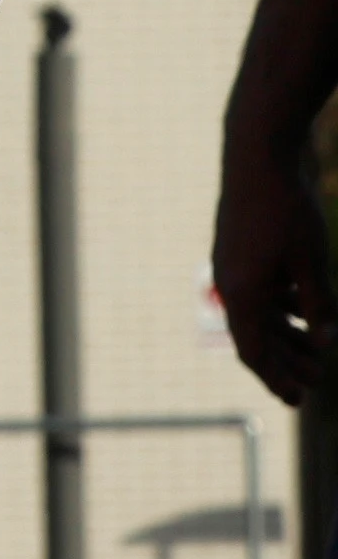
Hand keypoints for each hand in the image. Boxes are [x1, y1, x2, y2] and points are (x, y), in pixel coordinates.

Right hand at [216, 125, 330, 402]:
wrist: (258, 157)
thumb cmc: (285, 211)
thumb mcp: (310, 262)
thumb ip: (318, 305)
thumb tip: (327, 343)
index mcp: (241, 292)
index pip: (253, 350)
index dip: (275, 378)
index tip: (296, 400)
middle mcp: (231, 283)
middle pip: (256, 336)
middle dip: (286, 362)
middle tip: (315, 383)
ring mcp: (235, 265)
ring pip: (260, 313)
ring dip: (287, 335)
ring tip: (315, 352)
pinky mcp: (242, 250)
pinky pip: (260, 292)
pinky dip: (283, 308)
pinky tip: (307, 311)